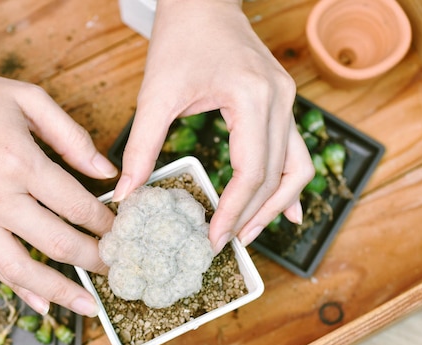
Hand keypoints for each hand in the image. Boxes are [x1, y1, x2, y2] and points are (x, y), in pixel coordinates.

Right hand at [0, 1, 117, 316]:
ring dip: (61, 292)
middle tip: (117, 268)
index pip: (77, 206)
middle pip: (58, 244)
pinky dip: (19, 288)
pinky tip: (42, 302)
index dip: (106, 223)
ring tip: (88, 305)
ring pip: (22, 270)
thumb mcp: (27, 99)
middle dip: (95, 260)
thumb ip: (71, 137)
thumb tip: (106, 170)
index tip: (121, 231)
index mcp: (18, 162)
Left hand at [113, 0, 313, 251]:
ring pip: (296, 166)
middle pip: (278, 174)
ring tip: (251, 231)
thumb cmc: (179, 39)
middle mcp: (279, 100)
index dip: (233, 211)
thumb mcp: (155, 95)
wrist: (201, 0)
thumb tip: (124, 194)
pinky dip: (287, 181)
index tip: (214, 240)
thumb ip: (140, 147)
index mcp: (251, 97)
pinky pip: (294, 149)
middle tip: (229, 243)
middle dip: (254, 215)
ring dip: (276, 203)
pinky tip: (284, 208)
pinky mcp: (281, 100)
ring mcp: (286, 99)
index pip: (251, 171)